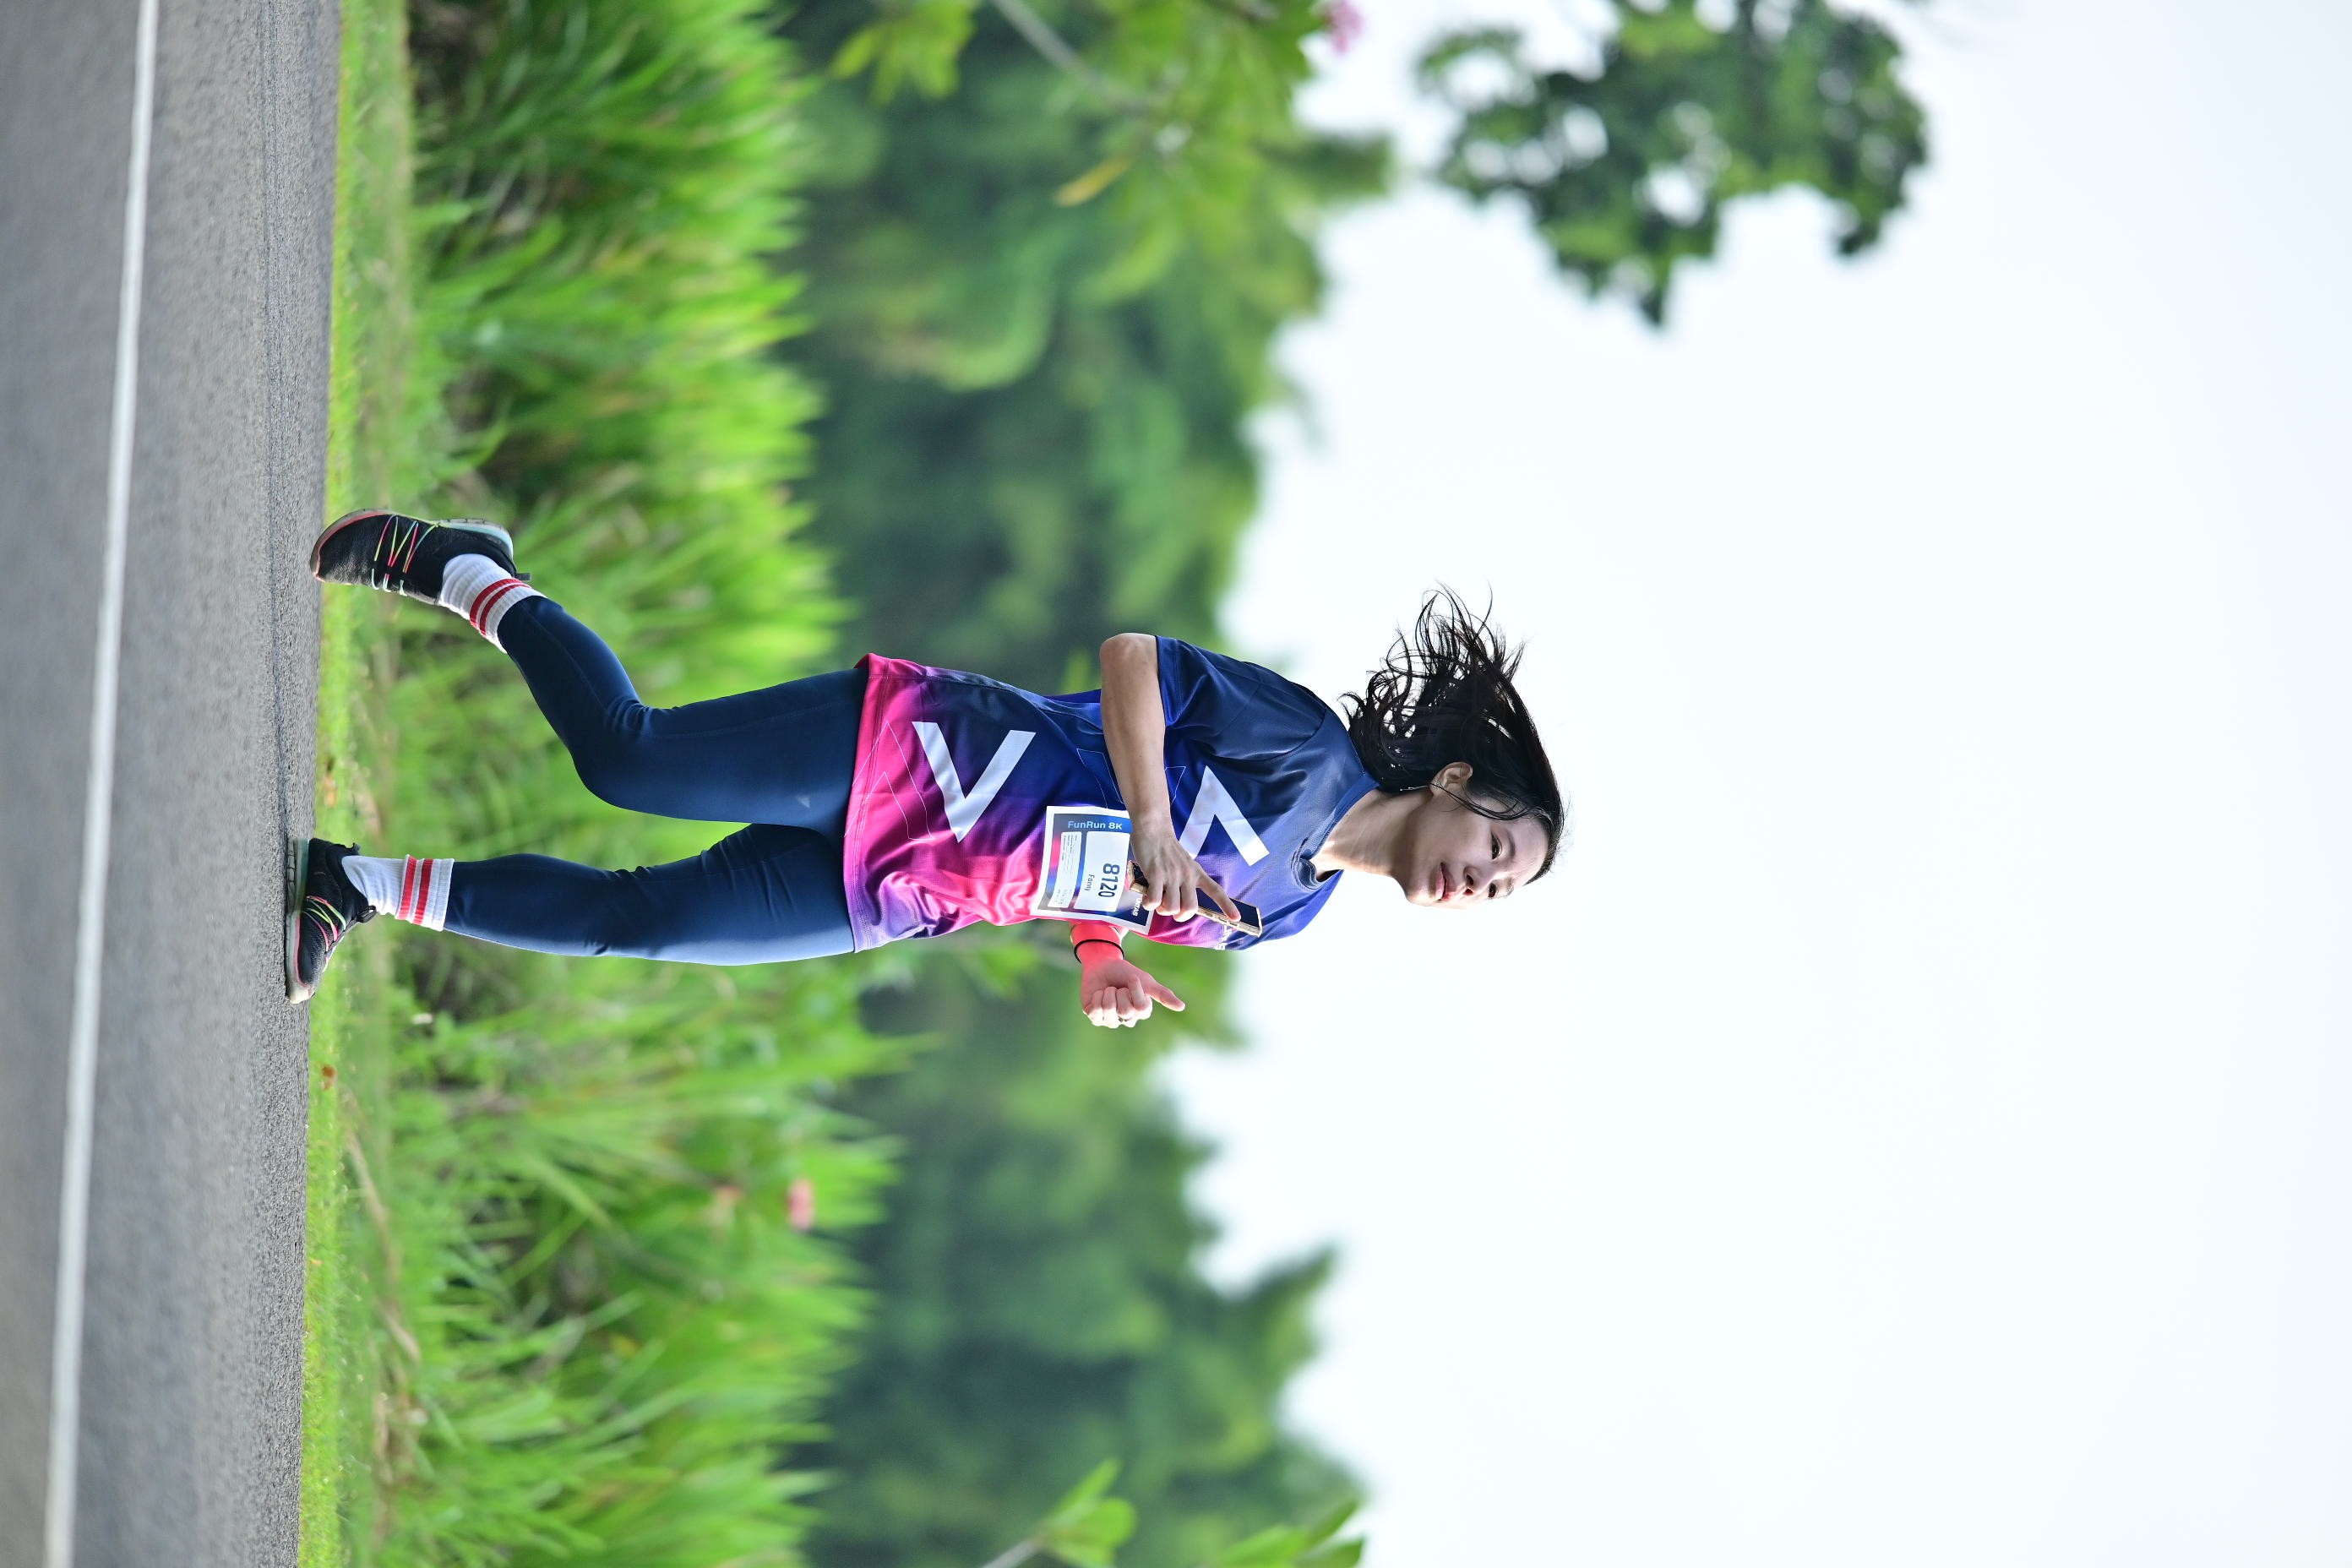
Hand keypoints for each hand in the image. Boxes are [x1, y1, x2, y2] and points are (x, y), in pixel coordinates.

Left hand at [1078, 950, 1186, 1027]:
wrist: (1103, 964)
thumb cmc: (1126, 973)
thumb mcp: (1146, 981)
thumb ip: (1163, 994)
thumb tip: (1182, 1007)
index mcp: (1141, 1011)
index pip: (1141, 1009)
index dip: (1135, 991)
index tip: (1132, 979)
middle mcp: (1127, 1019)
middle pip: (1125, 1012)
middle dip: (1120, 992)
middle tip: (1119, 987)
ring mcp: (1110, 1020)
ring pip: (1109, 1011)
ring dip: (1108, 994)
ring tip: (1109, 989)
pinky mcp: (1095, 1017)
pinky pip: (1095, 1012)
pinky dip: (1096, 997)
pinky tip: (1099, 994)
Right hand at [1127, 824, 1241, 924]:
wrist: (1154, 829)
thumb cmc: (1167, 849)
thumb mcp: (1185, 864)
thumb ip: (1185, 881)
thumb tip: (1176, 904)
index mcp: (1197, 873)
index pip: (1215, 890)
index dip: (1226, 906)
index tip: (1236, 918)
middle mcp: (1187, 875)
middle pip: (1191, 908)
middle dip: (1180, 916)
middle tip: (1171, 910)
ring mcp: (1172, 875)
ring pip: (1172, 908)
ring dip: (1162, 910)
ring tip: (1157, 901)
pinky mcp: (1155, 875)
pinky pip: (1154, 902)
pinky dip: (1149, 905)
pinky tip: (1147, 898)